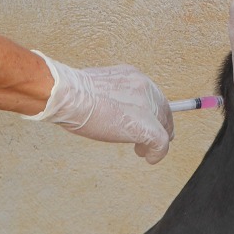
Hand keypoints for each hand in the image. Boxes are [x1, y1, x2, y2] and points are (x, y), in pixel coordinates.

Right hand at [25, 51, 174, 163]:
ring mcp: (146, 106)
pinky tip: (149, 158)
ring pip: (164, 125)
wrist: (69, 95)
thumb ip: (109, 95)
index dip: (151, 112)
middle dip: (159, 126)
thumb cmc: (72, 93)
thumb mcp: (96, 87)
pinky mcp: (146, 125)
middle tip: (148, 141)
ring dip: (155, 140)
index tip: (146, 121)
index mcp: (131, 76)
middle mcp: (142, 87)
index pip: (152, 95)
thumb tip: (107, 108)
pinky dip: (157, 153)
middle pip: (162, 109)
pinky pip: (160, 142)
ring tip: (142, 150)